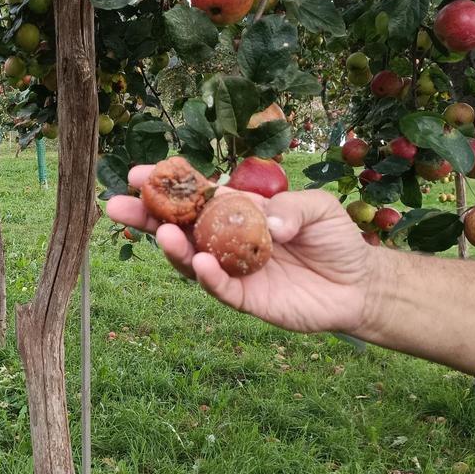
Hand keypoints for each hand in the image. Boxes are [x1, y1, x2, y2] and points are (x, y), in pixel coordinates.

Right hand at [105, 164, 378, 333]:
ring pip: (191, 259)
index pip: (195, 195)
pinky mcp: (245, 299)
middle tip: (115, 205)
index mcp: (237, 210)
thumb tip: (268, 223)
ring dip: (173, 247)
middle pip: (178, 227)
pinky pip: (220, 288)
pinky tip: (199, 263)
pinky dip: (207, 277)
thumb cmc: (336, 239)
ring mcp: (231, 270)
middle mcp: (225, 239)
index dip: (168, 185)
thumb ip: (291, 208)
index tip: (138, 174)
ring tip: (164, 234)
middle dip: (146, 216)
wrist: (359, 285)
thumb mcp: (319, 208)